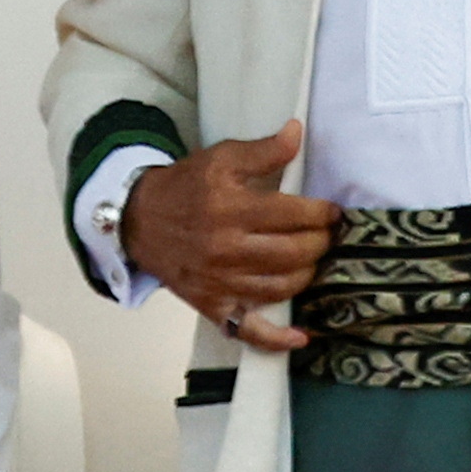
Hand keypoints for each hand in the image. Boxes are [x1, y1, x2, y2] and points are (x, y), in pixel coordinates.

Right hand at [119, 119, 336, 347]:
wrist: (139, 220)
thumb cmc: (185, 187)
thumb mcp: (220, 158)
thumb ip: (262, 150)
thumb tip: (297, 133)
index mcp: (231, 208)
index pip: (294, 215)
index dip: (322, 214)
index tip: (331, 213)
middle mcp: (227, 249)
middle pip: (293, 253)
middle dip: (320, 243)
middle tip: (325, 236)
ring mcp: (220, 282)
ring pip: (281, 288)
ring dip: (307, 275)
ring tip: (311, 261)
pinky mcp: (212, 305)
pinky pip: (248, 329)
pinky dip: (277, 338)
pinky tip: (301, 337)